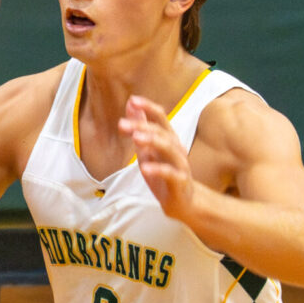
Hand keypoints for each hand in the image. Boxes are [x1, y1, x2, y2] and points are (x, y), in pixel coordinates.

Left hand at [118, 95, 194, 220]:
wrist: (182, 202)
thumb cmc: (163, 173)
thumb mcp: (147, 149)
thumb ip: (139, 127)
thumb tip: (130, 103)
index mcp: (168, 138)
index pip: (160, 117)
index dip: (148, 107)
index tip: (132, 100)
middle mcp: (176, 147)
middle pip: (161, 132)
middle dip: (141, 126)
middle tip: (121, 124)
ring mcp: (180, 164)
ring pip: (169, 148)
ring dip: (152, 141)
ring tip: (136, 138)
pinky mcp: (181, 181)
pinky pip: (171, 173)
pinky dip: (158, 169)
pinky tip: (144, 168)